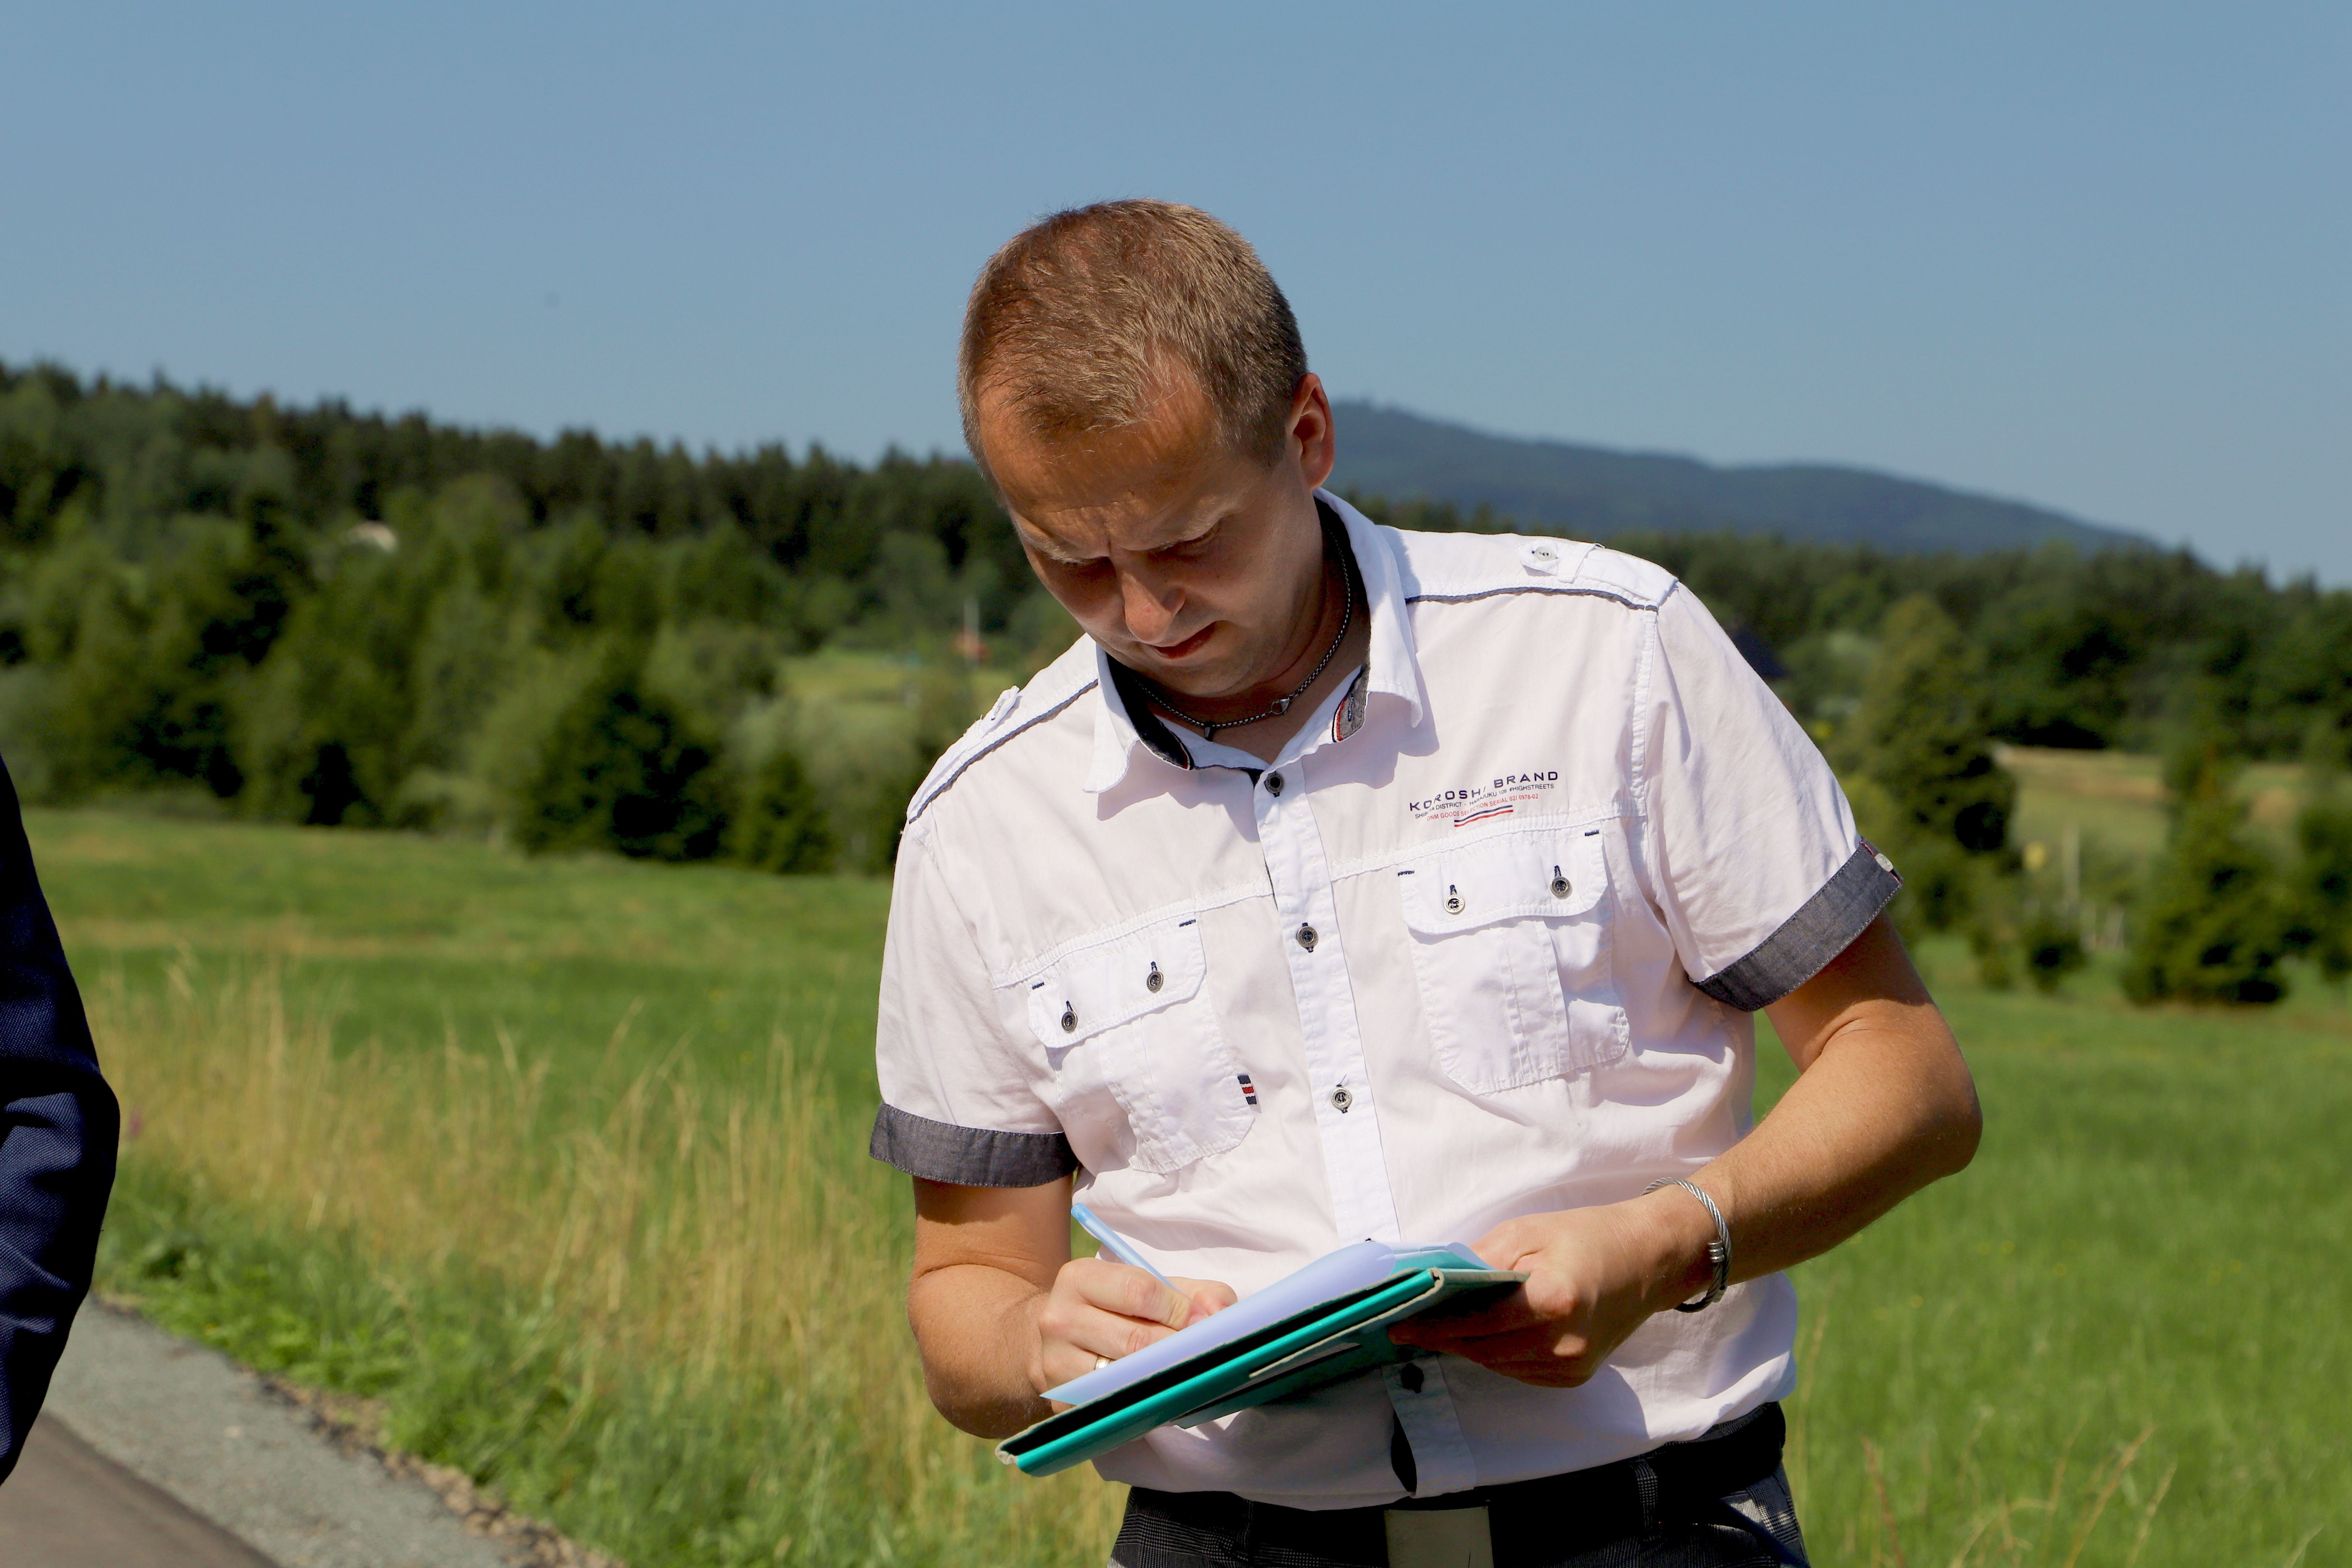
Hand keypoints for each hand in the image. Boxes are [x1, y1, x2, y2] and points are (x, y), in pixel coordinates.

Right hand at [1028, 1257, 1235, 1399]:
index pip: (1139, 1291)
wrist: (1060, 1339)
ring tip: (1182, 1373)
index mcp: (1079, 1277)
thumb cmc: (1118, 1309)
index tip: (1201, 1323)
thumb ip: (1197, 1293)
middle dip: (1177, 1348)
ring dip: (1163, 1377)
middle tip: (1201, 1354)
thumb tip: (1221, 1315)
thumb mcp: (1153, 1288)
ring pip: (1124, 1376)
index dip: (1179, 1309)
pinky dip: (1143, 1399)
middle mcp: (1058, 1318)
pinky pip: (1114, 1403)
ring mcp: (1056, 1364)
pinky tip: (1157, 1392)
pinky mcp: (1062, 1401)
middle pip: (1134, 1339)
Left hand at [1388, 1195, 1709, 1387]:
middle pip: (1482, 1348)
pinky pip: (1518, 1370)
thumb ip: (1481, 1260)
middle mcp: (1563, 1342)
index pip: (1476, 1322)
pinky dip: (1496, 1354)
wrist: (1649, 1259)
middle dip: (1443, 1337)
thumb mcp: (1528, 1232)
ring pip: (1497, 1363)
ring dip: (1467, 1346)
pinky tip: (1484, 1334)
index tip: (1398, 1325)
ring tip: (1440, 1327)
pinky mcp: (1574, 1376)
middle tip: (1410, 1325)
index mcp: (1553, 1301)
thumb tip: (1436, 1280)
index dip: (1434, 1325)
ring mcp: (1571, 1365)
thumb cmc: (1588, 1236)